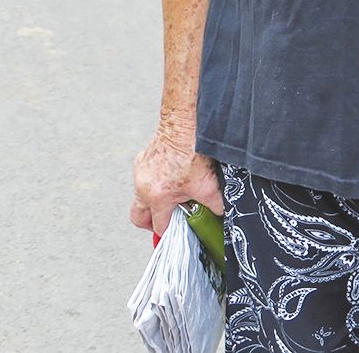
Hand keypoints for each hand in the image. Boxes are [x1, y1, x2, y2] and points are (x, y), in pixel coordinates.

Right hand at [129, 121, 223, 237]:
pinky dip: (154, 184)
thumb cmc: (192, 152)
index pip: (159, 226)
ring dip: (153, 202)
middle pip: (138, 217)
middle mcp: (142, 186)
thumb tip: (220, 215)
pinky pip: (142, 180)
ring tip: (171, 199)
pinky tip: (170, 179)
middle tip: (165, 223)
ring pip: (139, 197)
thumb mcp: (209, 186)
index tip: (177, 233)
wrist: (182, 125)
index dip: (170, 233)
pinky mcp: (141, 161)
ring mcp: (139, 173)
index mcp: (157, 197)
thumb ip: (215, 206)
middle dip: (150, 224)